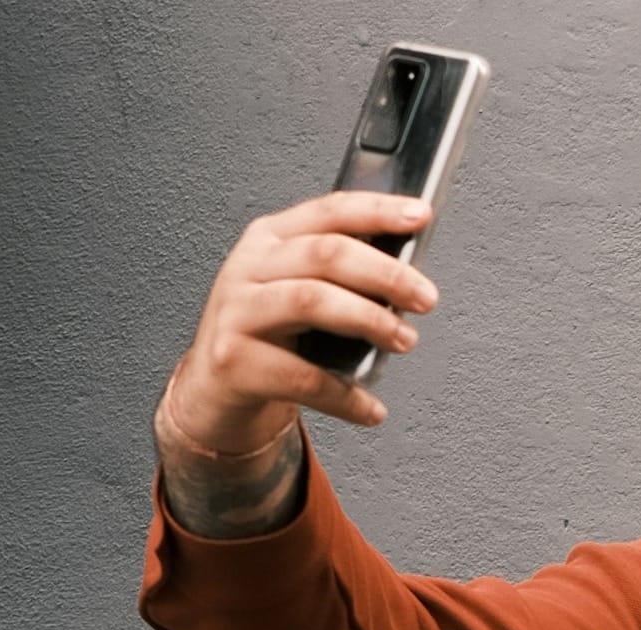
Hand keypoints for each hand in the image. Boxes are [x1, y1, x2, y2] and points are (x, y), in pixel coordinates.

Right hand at [161, 191, 440, 455]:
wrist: (214, 386)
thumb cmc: (272, 332)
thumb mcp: (298, 285)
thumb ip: (343, 273)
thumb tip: (412, 277)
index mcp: (271, 238)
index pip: (329, 211)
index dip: (377, 210)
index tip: (420, 217)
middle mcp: (248, 267)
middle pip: (326, 254)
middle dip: (386, 274)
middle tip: (426, 298)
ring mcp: (236, 312)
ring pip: (310, 301)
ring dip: (370, 320)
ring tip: (405, 340)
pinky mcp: (233, 361)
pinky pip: (302, 377)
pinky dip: (346, 396)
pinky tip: (371, 409)